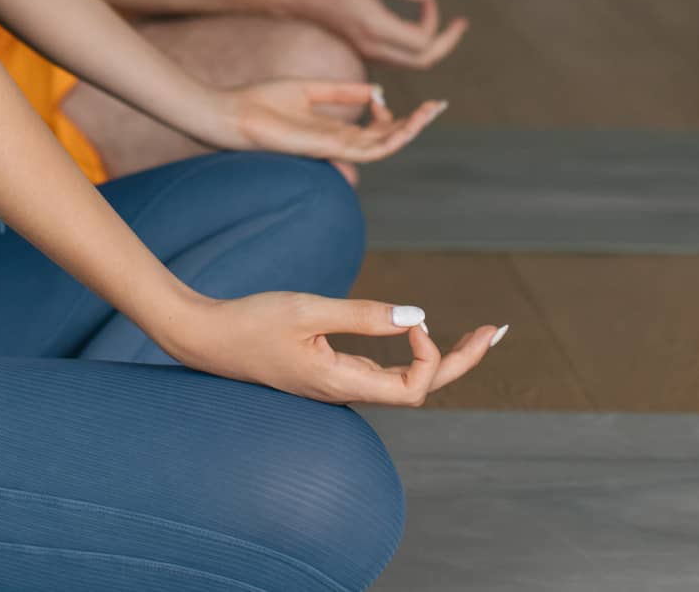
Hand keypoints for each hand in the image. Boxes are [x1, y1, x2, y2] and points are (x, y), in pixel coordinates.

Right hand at [164, 291, 504, 404]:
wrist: (202, 336)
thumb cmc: (249, 322)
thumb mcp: (307, 309)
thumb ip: (363, 314)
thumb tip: (416, 317)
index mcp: (340, 383)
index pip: (414, 388)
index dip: (430, 356)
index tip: (411, 321)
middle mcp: (343, 391)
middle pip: (419, 387)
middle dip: (461, 360)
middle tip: (496, 332)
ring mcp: (334, 383)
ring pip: (401, 380)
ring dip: (439, 358)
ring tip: (476, 336)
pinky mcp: (324, 372)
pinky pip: (378, 371)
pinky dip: (407, 354)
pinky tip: (413, 337)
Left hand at [198, 79, 446, 176]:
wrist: (233, 113)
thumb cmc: (262, 101)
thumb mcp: (310, 89)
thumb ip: (342, 91)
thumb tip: (377, 91)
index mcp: (332, 129)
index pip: (375, 129)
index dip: (396, 115)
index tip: (390, 95)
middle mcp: (335, 142)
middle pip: (385, 139)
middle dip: (414, 124)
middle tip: (437, 106)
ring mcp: (332, 148)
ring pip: (383, 147)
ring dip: (409, 131)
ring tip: (430, 112)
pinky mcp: (325, 148)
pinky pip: (366, 149)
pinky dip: (389, 139)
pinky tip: (406, 124)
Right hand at [285, 0, 467, 68]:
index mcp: (375, 29)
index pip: (422, 40)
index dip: (435, 19)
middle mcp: (372, 46)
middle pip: (423, 61)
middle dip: (446, 43)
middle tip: (460, 24)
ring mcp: (367, 50)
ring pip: (411, 62)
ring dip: (432, 45)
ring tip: (447, 26)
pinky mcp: (363, 47)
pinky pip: (398, 57)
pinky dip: (415, 45)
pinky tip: (418, 24)